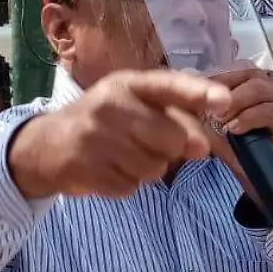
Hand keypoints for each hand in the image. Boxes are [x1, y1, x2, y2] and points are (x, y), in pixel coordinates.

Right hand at [9, 70, 226, 199]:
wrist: (47, 145)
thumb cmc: (104, 122)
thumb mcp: (134, 106)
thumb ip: (175, 117)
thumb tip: (204, 146)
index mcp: (127, 84)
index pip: (168, 85)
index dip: (198, 93)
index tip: (225, 101)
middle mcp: (111, 105)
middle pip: (173, 139)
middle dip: (169, 149)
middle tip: (145, 143)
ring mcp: (96, 137)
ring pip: (155, 168)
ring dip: (146, 169)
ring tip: (122, 156)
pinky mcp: (87, 168)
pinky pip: (131, 187)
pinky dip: (125, 184)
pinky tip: (108, 169)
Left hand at [206, 69, 272, 192]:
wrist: (255, 176)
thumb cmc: (235, 147)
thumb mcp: (214, 124)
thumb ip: (205, 106)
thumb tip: (188, 83)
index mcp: (253, 84)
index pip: (237, 69)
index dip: (219, 77)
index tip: (200, 90)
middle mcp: (270, 89)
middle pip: (250, 75)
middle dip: (226, 90)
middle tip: (210, 110)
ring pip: (259, 89)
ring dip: (237, 102)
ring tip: (221, 120)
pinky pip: (270, 111)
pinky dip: (249, 118)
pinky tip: (235, 128)